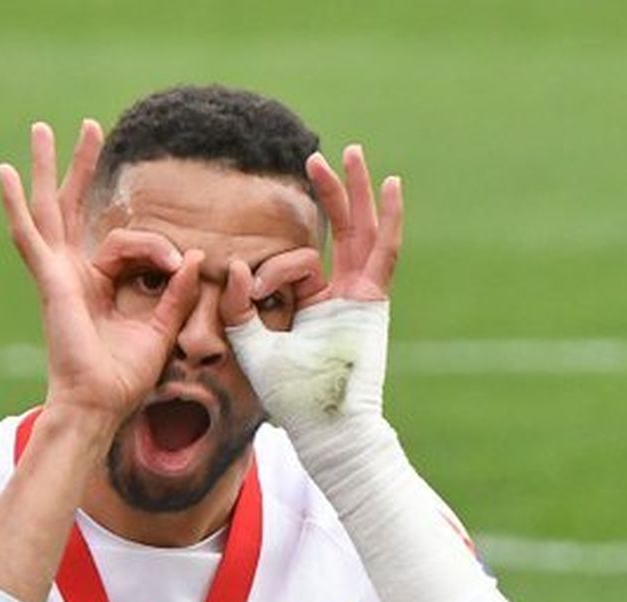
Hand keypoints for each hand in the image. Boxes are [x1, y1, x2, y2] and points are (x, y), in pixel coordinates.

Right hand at [0, 121, 202, 430]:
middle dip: (82, 166)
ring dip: (46, 168)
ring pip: (49, 209)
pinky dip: (14, 203)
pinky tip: (3, 171)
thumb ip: (177, 292)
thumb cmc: (124, 377)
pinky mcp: (49, 279)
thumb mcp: (161, 328)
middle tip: (90, 126)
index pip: (127, 242)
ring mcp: (57, 273)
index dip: (157, 247)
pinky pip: (29, 234)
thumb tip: (196, 256)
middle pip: (74, 207)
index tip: (179, 263)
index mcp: (97, 285)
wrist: (98, 402)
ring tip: (42, 129)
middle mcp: (74, 273)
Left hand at [221, 145, 401, 433]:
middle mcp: (340, 293)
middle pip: (339, 230)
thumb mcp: (252, 346)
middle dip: (330, 192)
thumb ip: (238, 309)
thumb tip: (235, 265)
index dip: (268, 272)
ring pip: (361, 231)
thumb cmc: (289, 396)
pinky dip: (389, 218)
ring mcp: (361, 295)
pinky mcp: (374, 301)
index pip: (296, 262)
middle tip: (314, 156)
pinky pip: (384, 252)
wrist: (322, 424)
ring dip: (356, 192)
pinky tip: (391, 185)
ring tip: (352, 152)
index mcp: (314, 303)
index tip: (249, 290)